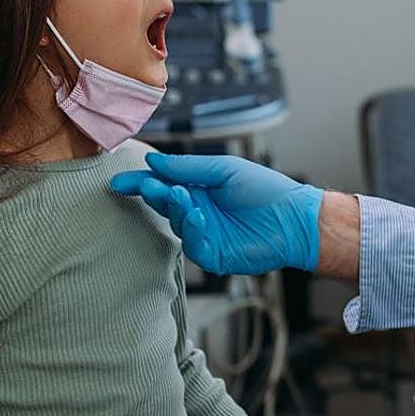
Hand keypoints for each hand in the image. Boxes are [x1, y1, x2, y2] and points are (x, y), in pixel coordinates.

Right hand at [109, 152, 322, 274]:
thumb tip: (154, 161)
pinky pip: (192, 244)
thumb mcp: (225, 170)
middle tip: (148, 185)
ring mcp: (204, 233)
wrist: (295, 219)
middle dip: (153, 193)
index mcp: (200, 188)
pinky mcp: (212, 254)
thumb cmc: (266, 191)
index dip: (140, 182)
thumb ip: (188, 167)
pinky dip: (192, 229)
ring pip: (175, 223)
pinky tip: (199, 217)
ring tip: (182, 195)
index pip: (163, 184)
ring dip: (175, 208)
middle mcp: (198, 211)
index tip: (119, 181)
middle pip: (163, 203)